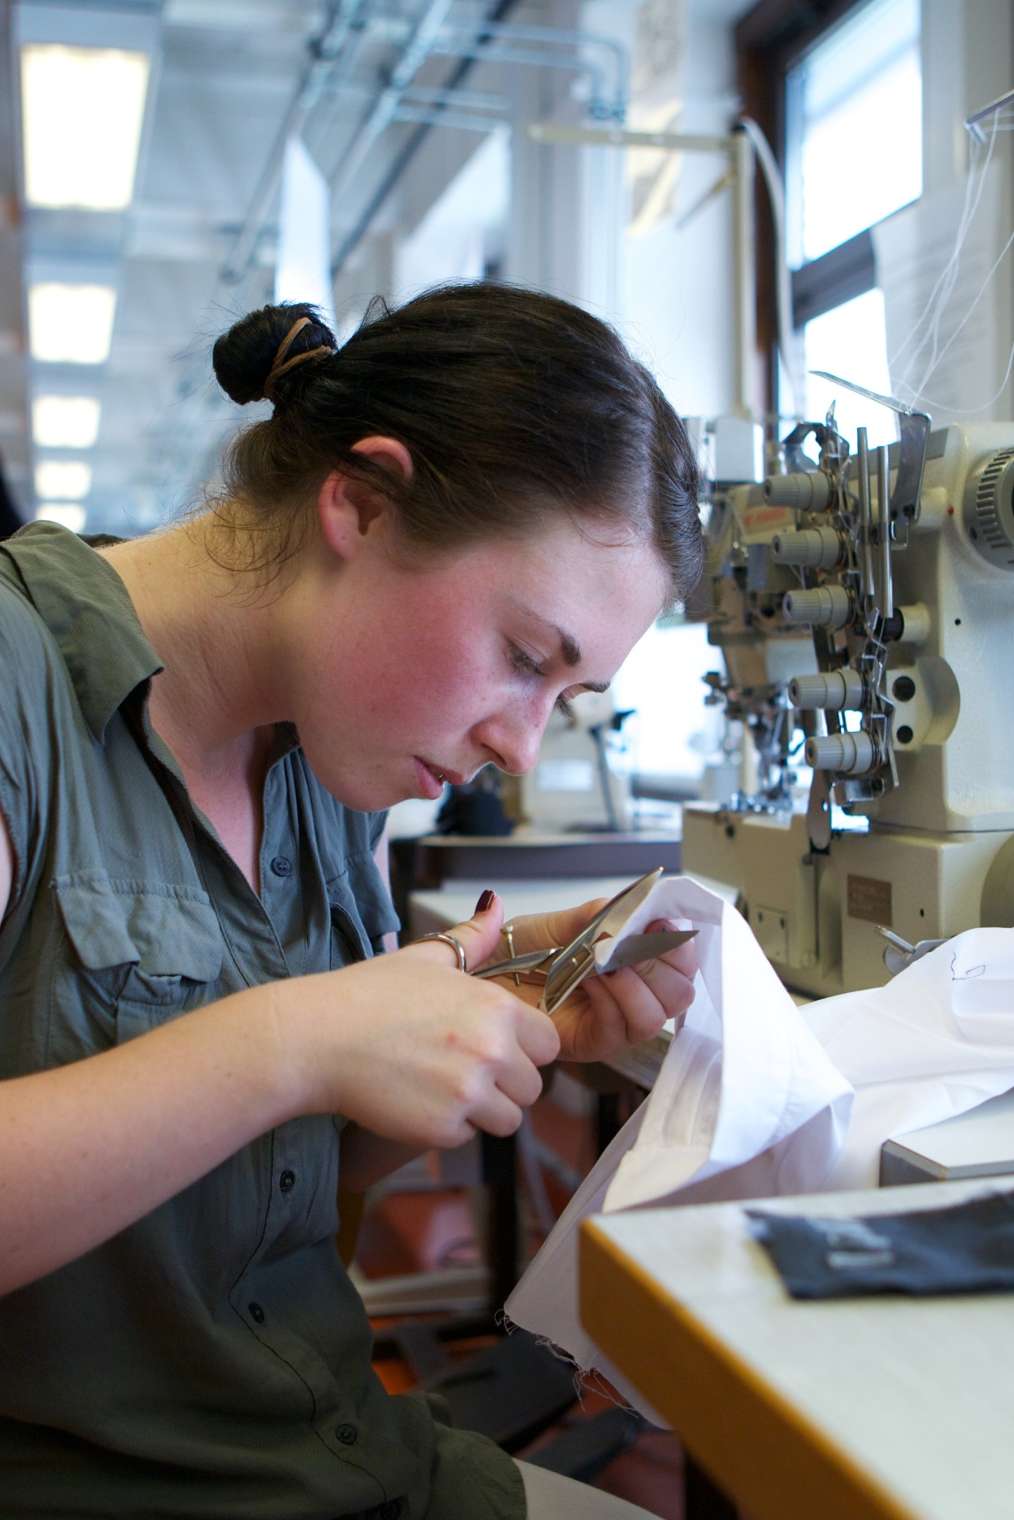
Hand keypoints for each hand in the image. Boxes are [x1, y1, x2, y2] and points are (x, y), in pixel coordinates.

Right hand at [283, 895, 558, 1148]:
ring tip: (439, 1086)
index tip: (497, 1047)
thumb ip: (473, 938)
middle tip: (460, 1069)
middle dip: (504, 1084)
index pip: (548, 1044)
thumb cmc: (367, 995)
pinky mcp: (443, 1127)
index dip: (525, 1048)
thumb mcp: (425, 958)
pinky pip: (467, 1137)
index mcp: (496, 1007)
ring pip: (506, 1120)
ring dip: (480, 1110)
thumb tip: (497, 906)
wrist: (318, 1038)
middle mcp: (492, 1050)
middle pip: (532, 1087)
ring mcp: (469, 1092)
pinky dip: (446, 1126)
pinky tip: (417, 1100)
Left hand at [478, 898, 696, 1063]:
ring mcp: (613, 1020)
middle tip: (636, 942)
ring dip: (636, 983)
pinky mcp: (591, 1042)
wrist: (481, 970)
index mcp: (633, 961)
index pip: (681, 961)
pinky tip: (591, 979)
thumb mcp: (567, 922)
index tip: (662, 924)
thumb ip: (605, 915)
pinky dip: (610, 1000)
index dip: (681, 945)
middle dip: (662, 964)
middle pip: (679, 993)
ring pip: (655, 1016)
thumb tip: (639, 906)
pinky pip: (619, 1029)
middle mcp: (631, 994)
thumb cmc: (518, 949)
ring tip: (606, 961)